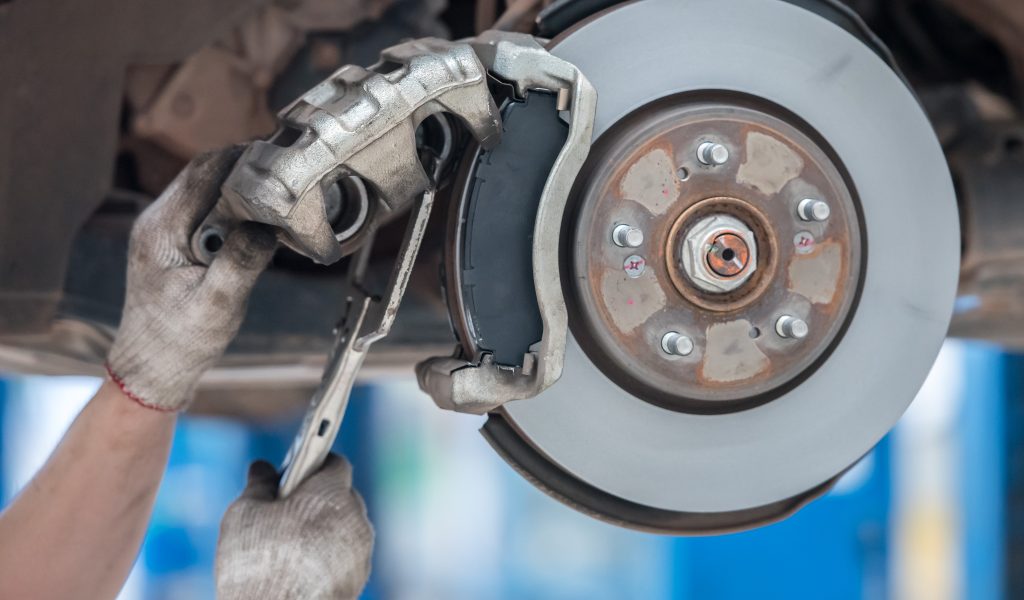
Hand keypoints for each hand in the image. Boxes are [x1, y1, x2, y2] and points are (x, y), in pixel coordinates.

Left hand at [106, 147, 276, 411]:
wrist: (152, 366)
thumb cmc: (181, 341)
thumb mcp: (218, 304)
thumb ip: (241, 261)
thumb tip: (266, 224)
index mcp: (162, 230)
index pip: (204, 172)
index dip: (244, 160)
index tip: (281, 161)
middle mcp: (158, 220)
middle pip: (206, 172)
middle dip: (247, 170)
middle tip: (288, 179)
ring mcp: (164, 228)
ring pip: (208, 188)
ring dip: (242, 190)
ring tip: (279, 201)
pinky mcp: (175, 240)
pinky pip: (207, 209)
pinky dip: (235, 209)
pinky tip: (259, 224)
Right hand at [215, 455, 373, 599]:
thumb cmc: (258, 566)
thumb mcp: (244, 514)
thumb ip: (258, 484)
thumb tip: (262, 467)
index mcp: (331, 494)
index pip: (334, 463)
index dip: (314, 462)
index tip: (295, 469)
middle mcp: (355, 519)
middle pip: (341, 495)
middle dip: (318, 497)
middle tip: (287, 507)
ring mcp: (361, 551)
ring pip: (345, 526)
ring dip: (325, 526)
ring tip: (290, 539)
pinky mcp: (359, 578)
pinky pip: (347, 554)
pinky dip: (330, 553)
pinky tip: (302, 564)